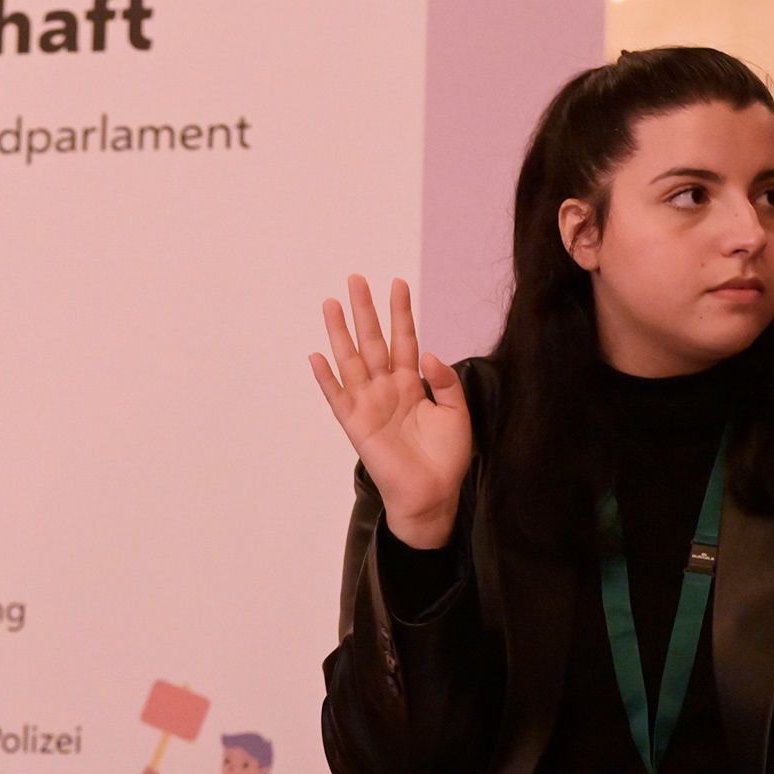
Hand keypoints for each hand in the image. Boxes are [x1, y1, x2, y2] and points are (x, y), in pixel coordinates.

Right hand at [309, 275, 472, 548]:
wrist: (433, 494)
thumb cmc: (446, 458)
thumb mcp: (456, 414)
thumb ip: (445, 382)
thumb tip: (427, 354)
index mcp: (411, 384)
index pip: (403, 339)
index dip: (401, 312)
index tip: (397, 283)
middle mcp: (386, 389)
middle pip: (372, 341)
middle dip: (364, 310)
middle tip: (355, 279)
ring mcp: (369, 405)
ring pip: (351, 360)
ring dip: (340, 332)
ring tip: (331, 303)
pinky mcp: (356, 425)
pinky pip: (337, 397)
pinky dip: (326, 378)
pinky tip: (317, 356)